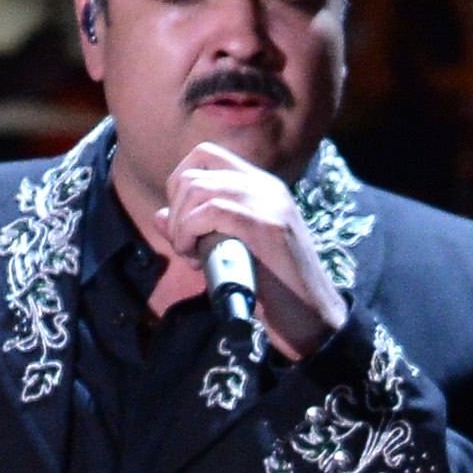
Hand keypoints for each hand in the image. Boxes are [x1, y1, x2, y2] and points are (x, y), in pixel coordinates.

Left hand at [158, 138, 348, 358]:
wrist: (313, 318)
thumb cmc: (274, 291)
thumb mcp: (228, 252)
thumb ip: (197, 230)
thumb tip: (160, 216)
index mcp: (261, 186)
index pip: (206, 154)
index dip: (179, 183)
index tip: (181, 222)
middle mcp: (266, 186)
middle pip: (195, 171)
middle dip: (176, 210)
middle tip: (184, 247)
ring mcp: (268, 202)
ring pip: (198, 189)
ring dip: (180, 225)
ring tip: (190, 255)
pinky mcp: (266, 225)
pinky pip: (210, 211)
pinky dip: (189, 233)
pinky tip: (194, 257)